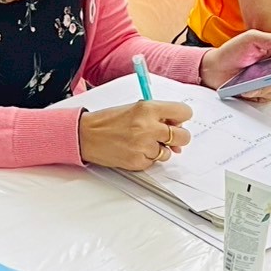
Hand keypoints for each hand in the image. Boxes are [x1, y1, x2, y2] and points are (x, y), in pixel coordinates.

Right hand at [78, 100, 193, 170]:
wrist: (86, 135)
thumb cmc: (108, 121)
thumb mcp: (135, 108)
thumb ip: (158, 115)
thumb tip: (177, 126)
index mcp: (148, 108)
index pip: (184, 112)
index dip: (182, 117)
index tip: (176, 121)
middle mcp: (148, 127)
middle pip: (183, 136)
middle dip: (178, 137)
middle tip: (167, 136)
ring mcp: (143, 146)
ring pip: (168, 152)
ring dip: (160, 149)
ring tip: (142, 142)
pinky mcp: (138, 161)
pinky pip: (154, 162)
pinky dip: (147, 158)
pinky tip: (135, 150)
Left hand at [199, 29, 270, 102]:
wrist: (213, 69)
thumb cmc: (231, 51)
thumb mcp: (252, 38)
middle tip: (270, 72)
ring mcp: (268, 81)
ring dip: (263, 84)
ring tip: (249, 79)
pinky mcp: (260, 93)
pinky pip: (266, 96)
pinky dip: (256, 93)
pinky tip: (246, 88)